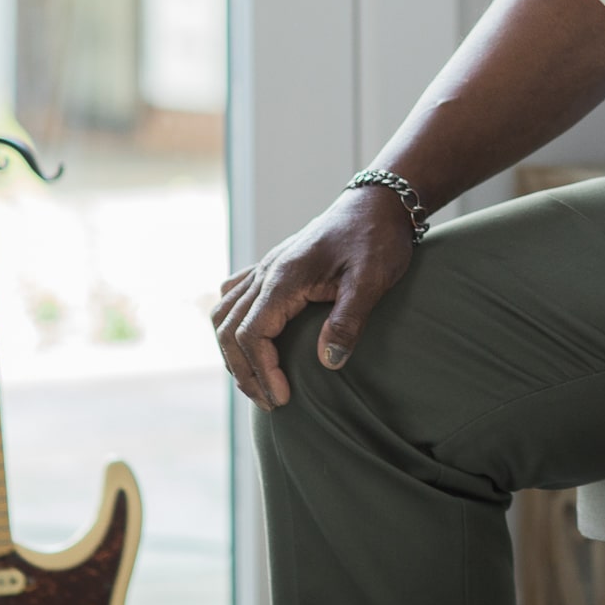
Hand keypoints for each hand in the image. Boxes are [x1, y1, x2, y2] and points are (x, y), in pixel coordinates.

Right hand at [211, 187, 414, 408]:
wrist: (379, 202)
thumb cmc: (378, 238)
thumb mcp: (373, 279)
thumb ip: (349, 320)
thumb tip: (327, 362)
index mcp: (285, 277)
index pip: (252, 333)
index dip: (262, 371)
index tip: (283, 398)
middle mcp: (267, 271)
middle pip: (229, 329)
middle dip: (244, 371)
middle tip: (270, 402)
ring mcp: (267, 267)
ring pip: (225, 313)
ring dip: (232, 351)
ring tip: (255, 382)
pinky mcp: (275, 266)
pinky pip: (235, 295)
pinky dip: (231, 322)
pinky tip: (245, 340)